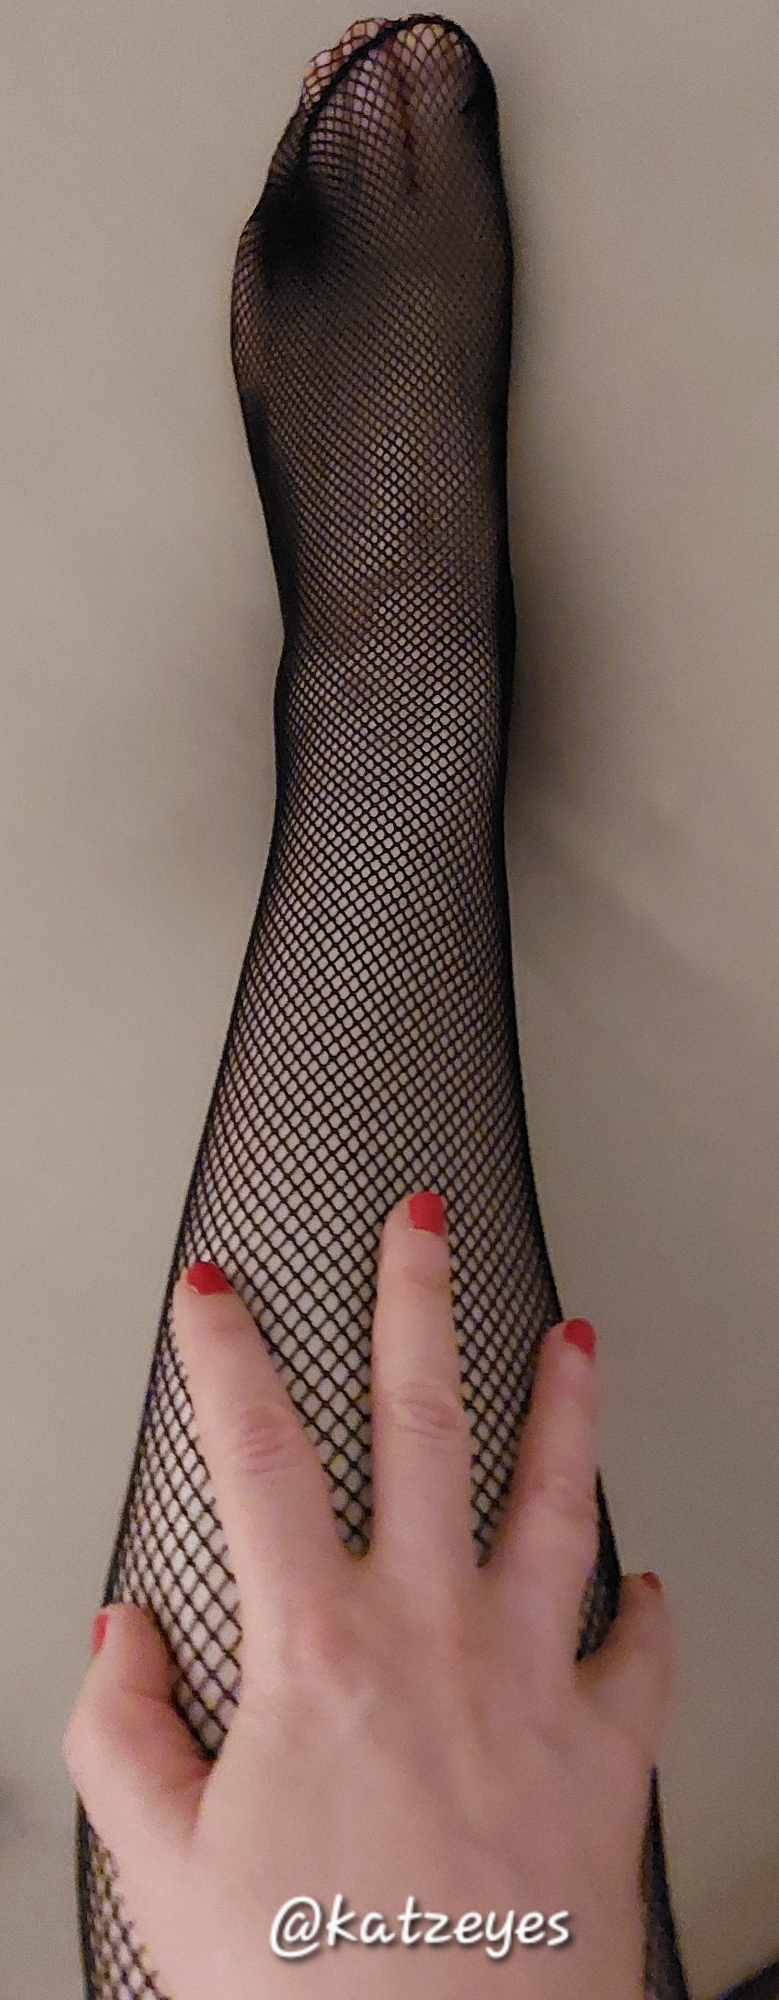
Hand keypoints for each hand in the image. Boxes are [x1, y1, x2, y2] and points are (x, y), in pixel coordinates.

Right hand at [63, 1191, 673, 1998]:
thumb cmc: (315, 1995)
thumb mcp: (161, 1870)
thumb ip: (124, 1734)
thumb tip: (123, 1635)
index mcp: (317, 1653)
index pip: (254, 1452)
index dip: (223, 1351)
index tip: (211, 1290)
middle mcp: (433, 1638)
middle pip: (425, 1424)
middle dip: (417, 1304)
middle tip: (420, 1226)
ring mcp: (531, 1685)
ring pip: (558, 1501)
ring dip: (569, 1408)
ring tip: (577, 1340)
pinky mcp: (607, 1756)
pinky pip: (640, 1656)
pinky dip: (647, 1610)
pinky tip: (649, 1580)